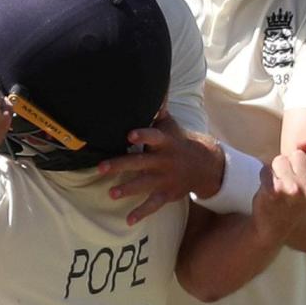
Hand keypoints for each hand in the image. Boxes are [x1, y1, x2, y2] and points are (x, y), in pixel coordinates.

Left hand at [97, 110, 223, 225]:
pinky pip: (153, 205)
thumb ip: (157, 109)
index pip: (153, 137)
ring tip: (111, 194)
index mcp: (164, 142)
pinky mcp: (167, 194)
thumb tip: (154, 84)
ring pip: (145, 185)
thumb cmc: (178, 140)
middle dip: (120, 165)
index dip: (142, 136)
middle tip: (101, 168)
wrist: (204, 165)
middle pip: (140, 163)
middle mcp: (164, 161)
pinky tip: (128, 220)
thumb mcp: (170, 124)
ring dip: (127, 189)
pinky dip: (141, 213)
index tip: (129, 135)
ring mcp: (165, 179)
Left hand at [249, 140, 305, 245]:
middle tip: (289, 187)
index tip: (303, 181)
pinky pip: (266, 169)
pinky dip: (264, 177)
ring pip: (280, 160)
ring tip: (279, 189)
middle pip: (297, 155)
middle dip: (291, 166)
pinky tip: (268, 193)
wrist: (273, 227)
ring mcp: (293, 191)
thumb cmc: (293, 199)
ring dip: (276, 171)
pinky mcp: (273, 192)